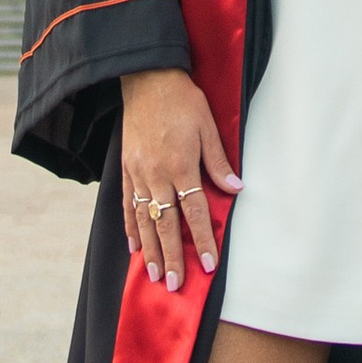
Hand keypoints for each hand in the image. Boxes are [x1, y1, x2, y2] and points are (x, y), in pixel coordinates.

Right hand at [120, 68, 237, 291]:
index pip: (194, 212)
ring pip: (143, 219)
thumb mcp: (207, 126)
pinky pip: (126, 203)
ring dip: (149, 249)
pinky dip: (130, 227)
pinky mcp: (126, 168)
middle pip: (166, 223)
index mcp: (180, 165)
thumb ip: (217, 161)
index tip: (208, 265)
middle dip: (171, 256)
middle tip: (175, 284)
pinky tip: (134, 245)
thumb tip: (235, 188)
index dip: (202, 241)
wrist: (146, 78)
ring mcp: (138, 173)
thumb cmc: (182, 100)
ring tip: (153, 274)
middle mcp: (156, 174)